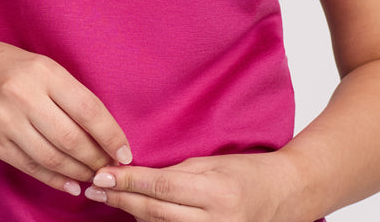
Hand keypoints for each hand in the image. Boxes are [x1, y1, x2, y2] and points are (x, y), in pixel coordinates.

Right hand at [0, 36, 131, 195]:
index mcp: (42, 71)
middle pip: (71, 138)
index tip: (125, 152)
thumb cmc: (3, 65)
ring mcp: (4, 121)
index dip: (110, 134)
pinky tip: (69, 185)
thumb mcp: (38, 65)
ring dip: (78, 172)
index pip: (87, 108)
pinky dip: (53, 179)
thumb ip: (66, 92)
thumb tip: (101, 129)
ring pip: (52, 157)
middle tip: (111, 169)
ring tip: (93, 177)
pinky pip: (29, 166)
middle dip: (96, 159)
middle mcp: (23, 96)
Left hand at [85, 151, 289, 220]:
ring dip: (132, 215)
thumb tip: (137, 179)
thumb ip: (176, 175)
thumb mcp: (211, 164)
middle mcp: (216, 221)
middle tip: (94, 188)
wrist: (284, 196)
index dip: (128, 183)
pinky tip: (137, 216)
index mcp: (215, 193)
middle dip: (122, 200)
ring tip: (108, 200)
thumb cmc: (248, 172)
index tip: (102, 176)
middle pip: (156, 213)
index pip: (161, 188)